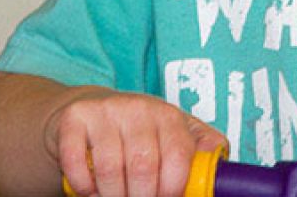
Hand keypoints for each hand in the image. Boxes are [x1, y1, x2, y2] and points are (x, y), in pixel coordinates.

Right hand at [45, 88, 227, 196]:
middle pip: (143, 166)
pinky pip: (76, 162)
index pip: (178, 158)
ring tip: (113, 196)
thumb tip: (222, 172)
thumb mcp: (175, 136)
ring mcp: (106, 111)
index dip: (172, 189)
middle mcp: (139, 108)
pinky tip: (90, 187)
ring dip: (110, 195)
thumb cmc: (140, 133)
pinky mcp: (75, 118)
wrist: (92, 109)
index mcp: (170, 117)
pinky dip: (82, 186)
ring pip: (109, 169)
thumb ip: (201, 152)